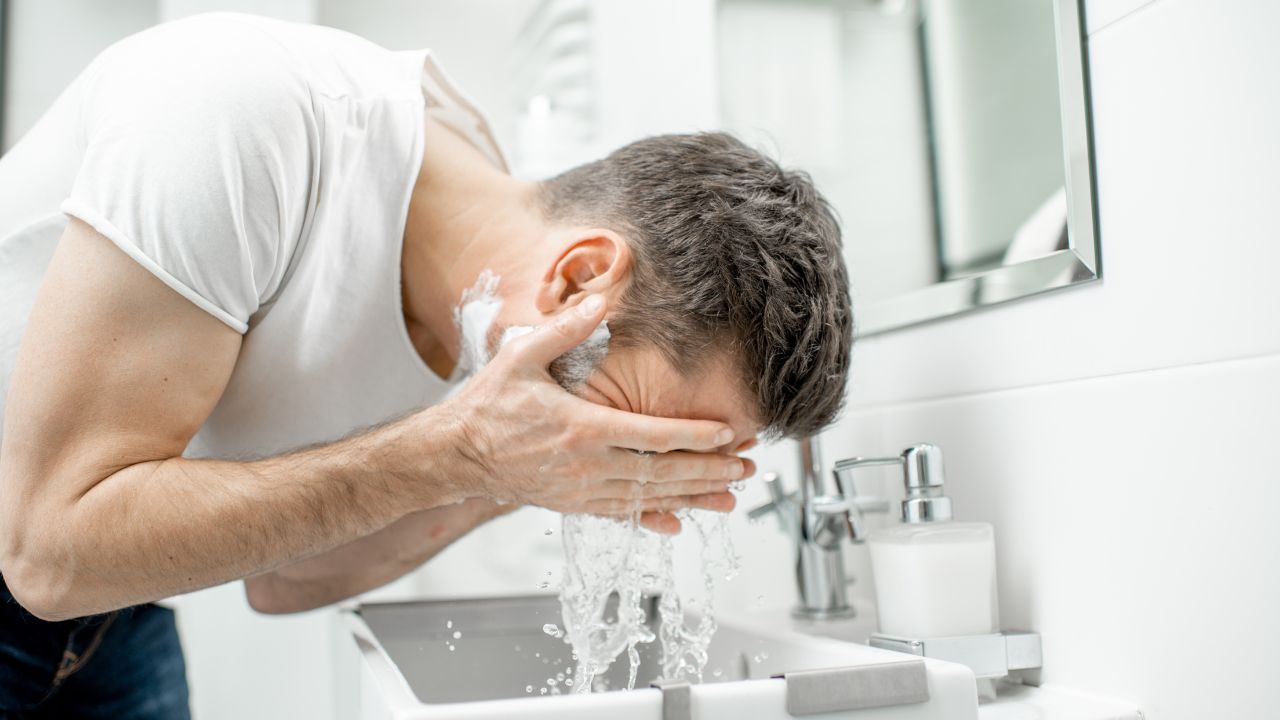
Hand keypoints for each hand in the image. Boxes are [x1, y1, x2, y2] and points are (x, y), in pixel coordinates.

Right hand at [435, 295, 751, 531]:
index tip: (728, 434)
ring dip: (692, 498)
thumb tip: (601, 304)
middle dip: (709, 471)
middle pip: (661, 474)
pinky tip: (679, 522)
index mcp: (580, 428)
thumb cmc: (487, 405)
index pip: (652, 437)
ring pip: (648, 499)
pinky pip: (621, 515)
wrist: (453, 454)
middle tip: (747, 469)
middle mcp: (586, 467)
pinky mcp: (572, 505)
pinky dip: (653, 518)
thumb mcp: (522, 357)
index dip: (694, 437)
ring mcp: (580, 491)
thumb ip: (566, 331)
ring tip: (729, 497)